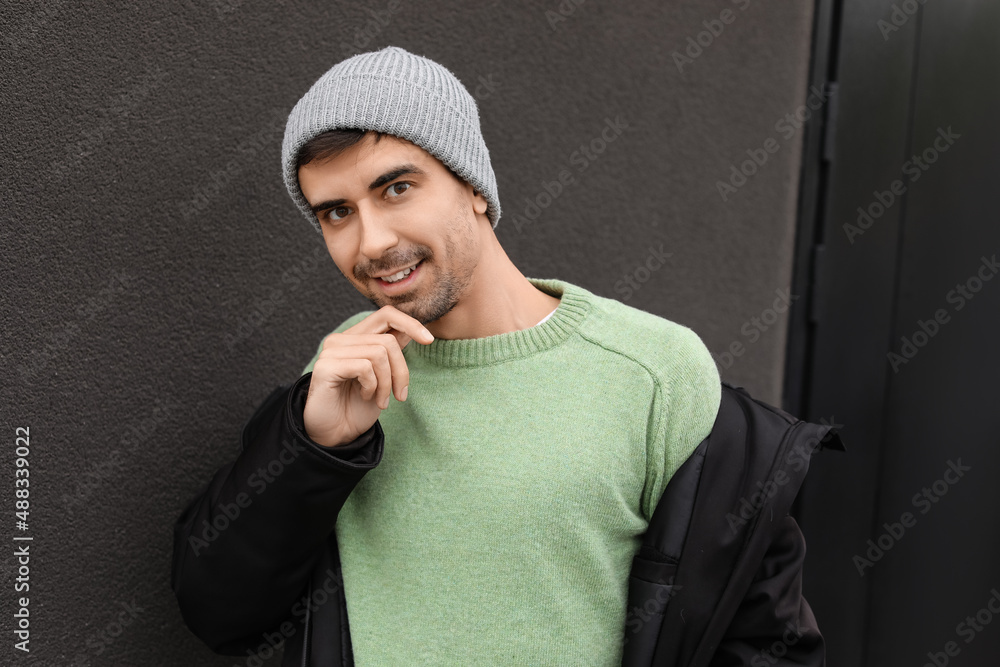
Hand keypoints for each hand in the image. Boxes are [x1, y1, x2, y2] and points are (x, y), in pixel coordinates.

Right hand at [303, 306, 433, 447]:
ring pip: (379, 353)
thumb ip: (391, 353)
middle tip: (400, 395)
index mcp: (356, 338)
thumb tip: (413, 331)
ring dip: (387, 383)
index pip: (387, 314)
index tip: (429, 340)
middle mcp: (341, 339)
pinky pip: (365, 367)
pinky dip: (372, 386)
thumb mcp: (383, 376)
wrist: (335, 434)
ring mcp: (331, 350)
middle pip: (388, 339)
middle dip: (401, 370)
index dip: (411, 323)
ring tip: (380, 400)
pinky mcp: (326, 365)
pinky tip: (365, 396)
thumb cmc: (358, 407)